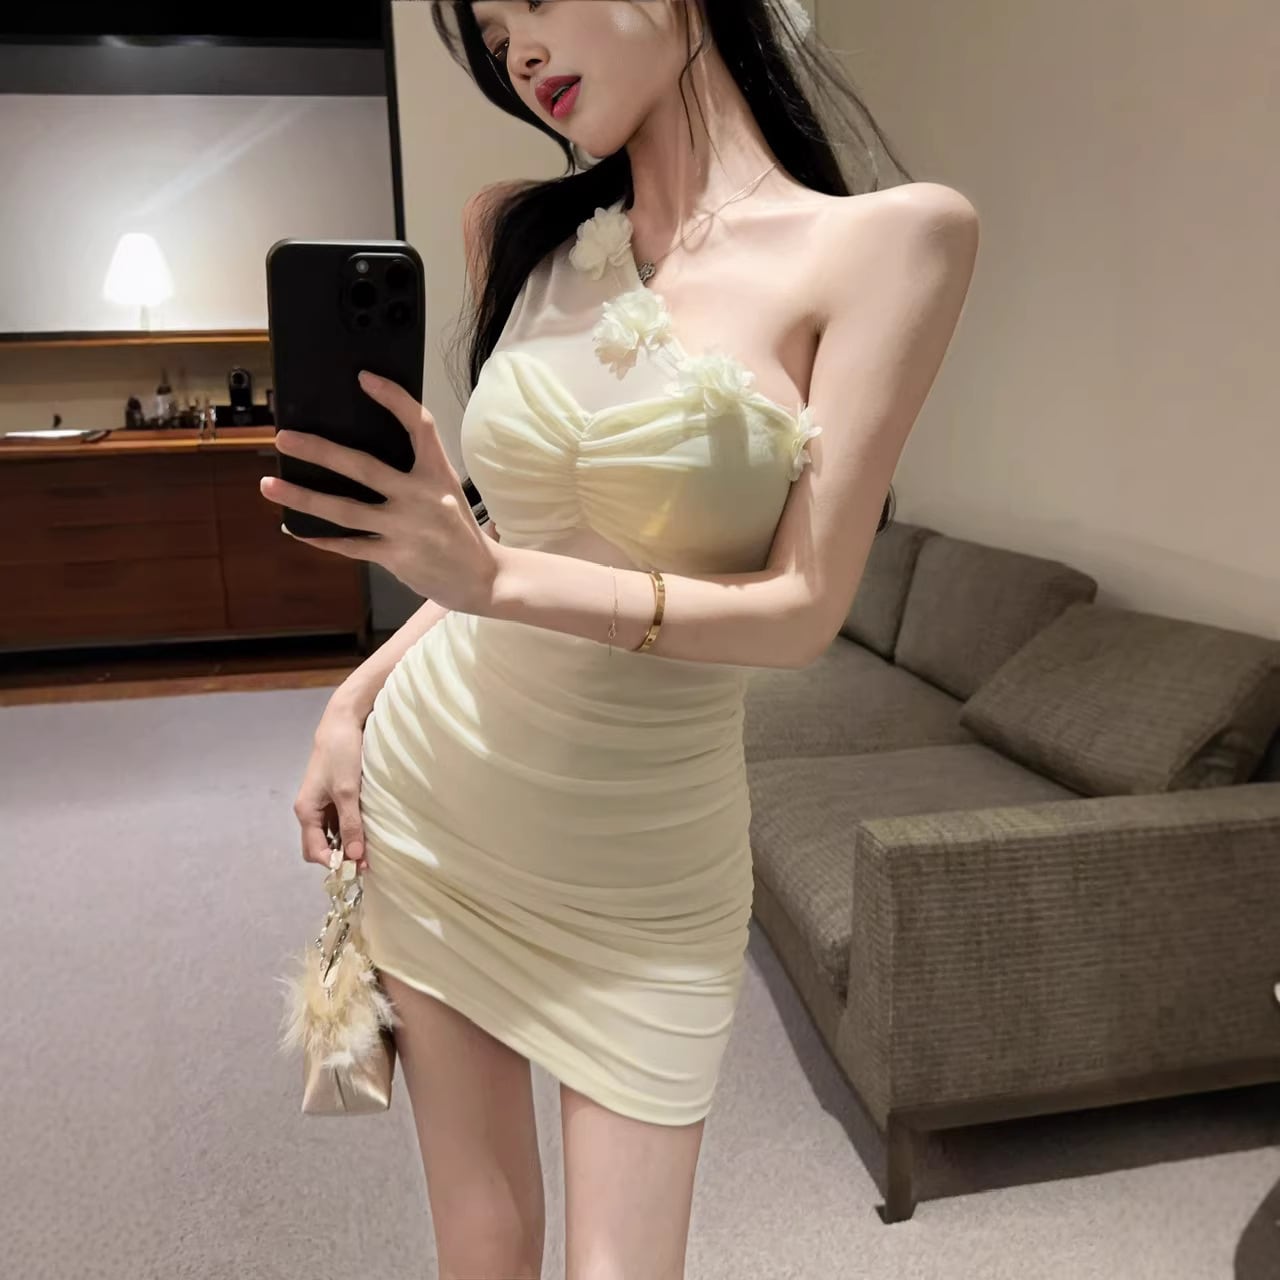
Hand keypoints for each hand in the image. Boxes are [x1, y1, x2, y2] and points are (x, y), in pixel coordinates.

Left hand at [260, 371, 501, 614]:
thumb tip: (355, 456)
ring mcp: (407, 529)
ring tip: (270, 485)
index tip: (365, 379)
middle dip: (319, 451)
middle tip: (284, 437)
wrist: (483, 578)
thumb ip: (413, 474)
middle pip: (363, 467)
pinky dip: (321, 538)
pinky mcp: (397, 558)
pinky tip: (297, 529)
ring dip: (302, 498)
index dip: (394, 399)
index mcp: (438, 474)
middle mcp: (423, 497)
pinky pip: (350, 546)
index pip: (419, 426)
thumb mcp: (446, 491)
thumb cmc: (456, 530)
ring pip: (344, 511)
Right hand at [294, 707, 368, 872]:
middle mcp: (310, 810)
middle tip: (365, 863)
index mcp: (306, 811)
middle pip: (320, 846)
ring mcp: (321, 804)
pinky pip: (338, 822)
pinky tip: (366, 831)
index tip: (358, 869)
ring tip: (369, 850)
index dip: (334, 863)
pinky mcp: (333, 796)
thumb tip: (355, 857)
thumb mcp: (348, 791)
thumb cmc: (341, 753)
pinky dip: (350, 830)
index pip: (314, 851)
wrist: (343, 722)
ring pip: (331, 835)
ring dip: (346, 844)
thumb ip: (351, 824)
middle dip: (339, 857)